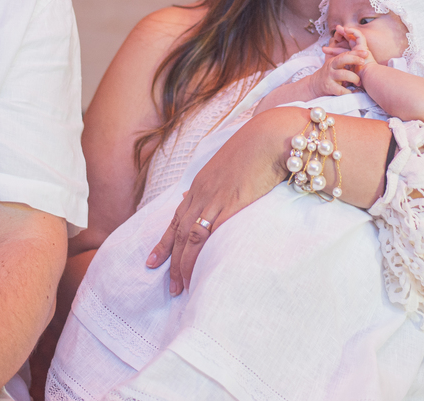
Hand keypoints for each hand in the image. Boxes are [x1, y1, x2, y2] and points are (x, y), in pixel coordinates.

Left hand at [144, 107, 295, 294]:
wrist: (270, 137)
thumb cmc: (256, 150)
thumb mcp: (229, 166)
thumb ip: (214, 183)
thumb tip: (197, 193)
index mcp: (201, 184)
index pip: (176, 218)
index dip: (165, 241)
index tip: (154, 260)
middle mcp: (201, 192)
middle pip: (178, 231)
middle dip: (171, 259)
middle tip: (168, 284)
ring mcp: (213, 199)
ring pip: (188, 237)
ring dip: (182, 264)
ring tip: (181, 287)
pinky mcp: (229, 205)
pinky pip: (207, 235)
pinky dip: (199, 256)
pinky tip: (199, 271)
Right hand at [306, 47, 366, 95]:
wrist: (315, 85)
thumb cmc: (330, 75)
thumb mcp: (335, 66)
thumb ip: (345, 62)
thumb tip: (363, 57)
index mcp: (334, 61)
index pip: (346, 54)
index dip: (356, 53)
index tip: (366, 53)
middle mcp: (331, 67)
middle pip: (343, 60)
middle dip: (354, 59)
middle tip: (363, 63)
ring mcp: (329, 77)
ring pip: (343, 74)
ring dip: (354, 78)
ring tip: (359, 82)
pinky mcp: (329, 87)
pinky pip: (340, 89)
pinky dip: (348, 91)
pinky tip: (353, 92)